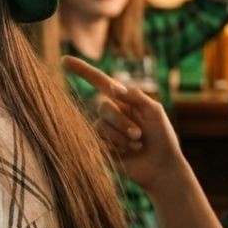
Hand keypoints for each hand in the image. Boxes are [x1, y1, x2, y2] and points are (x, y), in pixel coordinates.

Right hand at [62, 56, 183, 193]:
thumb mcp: (156, 112)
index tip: (64, 60)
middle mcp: (110, 112)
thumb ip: (136, 97)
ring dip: (121, 137)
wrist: (162, 167)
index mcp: (122, 99)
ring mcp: (104, 130)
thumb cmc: (163, 137)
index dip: (81, 70)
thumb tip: (111, 86)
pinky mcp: (101, 147)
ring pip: (100, 126)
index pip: (99, 81)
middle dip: (121, 121)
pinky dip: (116, 148)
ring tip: (137, 144)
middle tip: (139, 134)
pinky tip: (128, 153)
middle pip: (102, 107)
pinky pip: (98, 142)